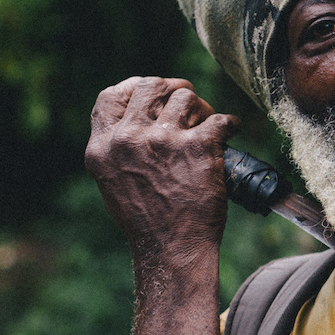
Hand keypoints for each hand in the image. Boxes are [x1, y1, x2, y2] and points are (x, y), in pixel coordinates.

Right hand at [85, 77, 238, 267]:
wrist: (172, 248)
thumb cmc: (147, 220)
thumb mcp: (114, 181)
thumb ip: (120, 149)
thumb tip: (140, 121)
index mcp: (103, 147)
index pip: (111, 96)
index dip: (135, 87)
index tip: (154, 92)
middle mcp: (129, 139)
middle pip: (151, 86)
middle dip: (173, 89)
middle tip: (189, 103)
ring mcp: (163, 140)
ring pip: (186, 98)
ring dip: (201, 107)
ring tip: (208, 123)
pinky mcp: (197, 147)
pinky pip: (221, 120)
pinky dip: (231, 124)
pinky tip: (232, 131)